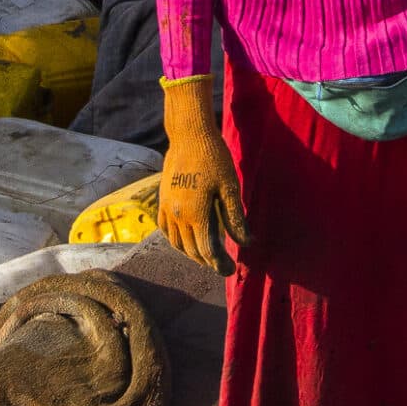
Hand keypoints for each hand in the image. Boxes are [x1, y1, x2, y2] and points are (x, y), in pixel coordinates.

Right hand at [157, 77, 246, 273]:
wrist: (189, 135)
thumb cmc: (214, 158)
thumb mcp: (230, 187)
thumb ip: (235, 217)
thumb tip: (244, 242)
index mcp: (196, 215)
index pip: (207, 251)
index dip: (219, 264)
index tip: (230, 270)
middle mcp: (177, 216)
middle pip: (191, 250)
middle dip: (207, 262)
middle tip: (222, 266)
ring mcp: (166, 208)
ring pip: (176, 242)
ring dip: (191, 253)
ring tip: (206, 256)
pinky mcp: (162, 199)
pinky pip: (165, 229)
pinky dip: (175, 240)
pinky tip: (185, 239)